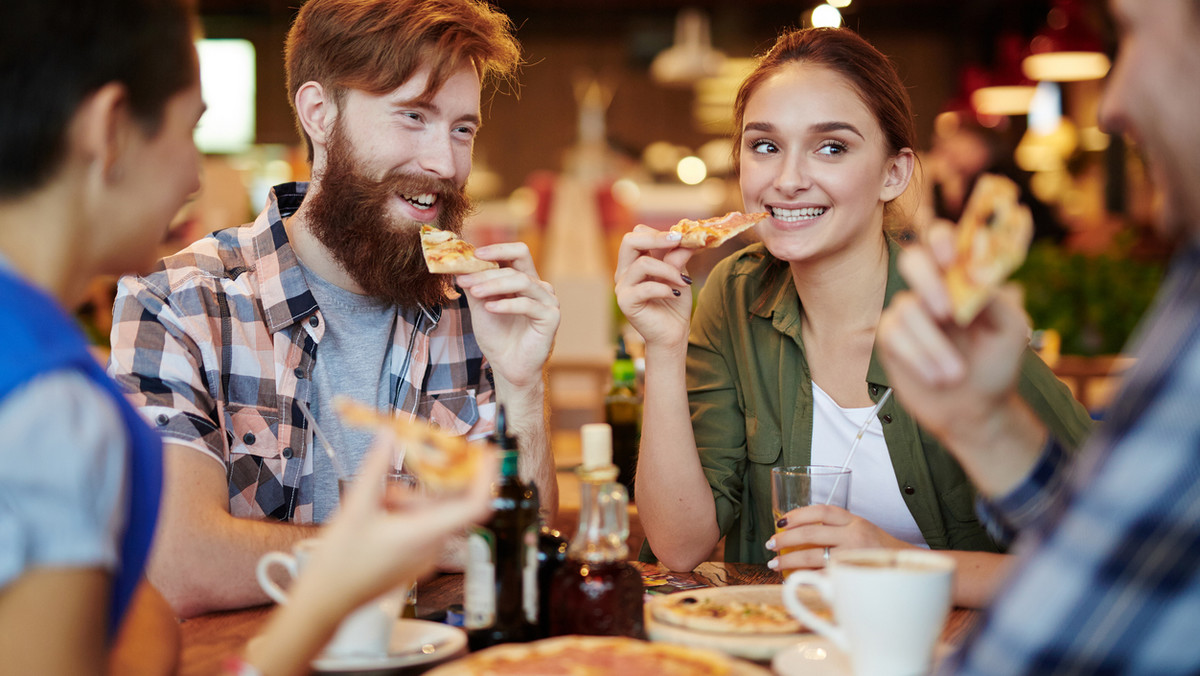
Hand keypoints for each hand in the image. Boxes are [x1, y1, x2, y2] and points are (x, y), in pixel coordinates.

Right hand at [293, 439, 495, 616]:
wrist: (326, 602)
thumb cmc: (339, 564)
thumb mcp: (355, 508)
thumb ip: (376, 468)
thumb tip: (389, 436)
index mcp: (424, 535)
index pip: (474, 506)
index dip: (484, 477)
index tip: (485, 454)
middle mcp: (431, 549)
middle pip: (444, 505)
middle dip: (420, 488)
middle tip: (390, 485)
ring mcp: (424, 559)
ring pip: (430, 516)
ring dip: (407, 502)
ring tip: (374, 506)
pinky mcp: (414, 563)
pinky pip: (421, 529)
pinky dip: (404, 517)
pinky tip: (377, 518)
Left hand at [456, 242, 559, 389]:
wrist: (507, 367)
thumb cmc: (497, 337)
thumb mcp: (481, 306)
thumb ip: (476, 286)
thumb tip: (459, 265)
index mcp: (526, 280)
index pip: (517, 252)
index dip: (498, 249)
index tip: (473, 254)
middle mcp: (540, 287)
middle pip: (517, 264)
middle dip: (488, 271)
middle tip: (464, 278)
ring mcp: (548, 301)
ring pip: (521, 281)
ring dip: (494, 285)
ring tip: (474, 293)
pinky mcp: (551, 317)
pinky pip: (528, 305)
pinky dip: (506, 305)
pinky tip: (490, 308)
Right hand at [614, 225, 694, 347]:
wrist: (672, 333)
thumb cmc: (674, 303)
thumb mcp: (679, 275)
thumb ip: (678, 257)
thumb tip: (689, 238)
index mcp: (635, 261)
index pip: (638, 235)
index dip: (659, 233)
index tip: (682, 237)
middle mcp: (625, 271)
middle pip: (629, 241)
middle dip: (655, 238)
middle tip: (678, 241)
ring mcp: (623, 286)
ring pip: (642, 263)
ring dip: (668, 270)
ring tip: (684, 281)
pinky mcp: (626, 302)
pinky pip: (645, 287)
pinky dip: (664, 288)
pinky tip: (675, 294)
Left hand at [765, 505, 910, 570]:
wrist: (909, 569)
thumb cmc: (880, 551)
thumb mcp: (863, 529)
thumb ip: (838, 528)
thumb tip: (800, 531)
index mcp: (855, 521)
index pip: (821, 511)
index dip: (798, 514)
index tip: (781, 521)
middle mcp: (854, 536)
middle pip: (811, 534)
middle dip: (785, 539)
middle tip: (771, 544)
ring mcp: (852, 557)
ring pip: (811, 557)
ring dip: (788, 560)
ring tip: (775, 563)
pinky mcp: (851, 576)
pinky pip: (821, 577)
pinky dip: (804, 578)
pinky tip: (792, 579)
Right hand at [877, 222, 1030, 445]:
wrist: (976, 409)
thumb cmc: (997, 363)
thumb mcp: (1010, 329)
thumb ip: (992, 296)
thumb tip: (974, 271)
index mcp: (962, 279)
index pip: (944, 241)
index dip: (942, 240)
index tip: (952, 257)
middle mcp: (932, 290)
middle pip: (913, 260)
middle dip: (927, 282)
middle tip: (947, 313)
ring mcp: (909, 314)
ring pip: (906, 308)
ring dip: (933, 345)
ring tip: (955, 375)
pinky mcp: (891, 340)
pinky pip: (892, 335)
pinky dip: (917, 357)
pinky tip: (937, 378)